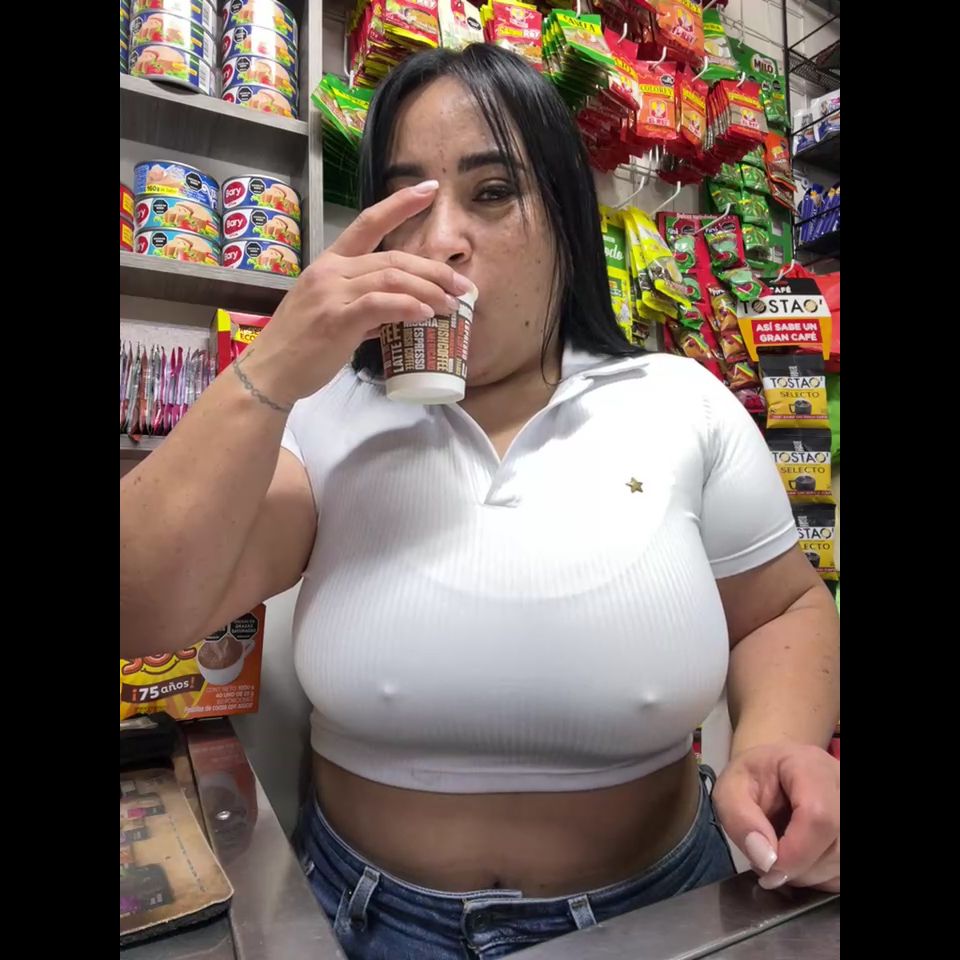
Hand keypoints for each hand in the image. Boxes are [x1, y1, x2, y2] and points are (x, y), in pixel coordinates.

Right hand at [239, 180, 475, 404]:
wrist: (269, 372)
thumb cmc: (300, 347)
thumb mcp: (332, 317)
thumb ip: (365, 309)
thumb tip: (397, 313)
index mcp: (329, 263)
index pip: (368, 222)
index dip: (400, 204)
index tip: (430, 190)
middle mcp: (331, 271)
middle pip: (393, 257)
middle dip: (433, 270)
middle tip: (461, 285)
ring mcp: (332, 292)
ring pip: (391, 278)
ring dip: (428, 290)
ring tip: (451, 304)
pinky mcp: (336, 318)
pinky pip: (380, 304)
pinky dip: (408, 307)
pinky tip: (425, 315)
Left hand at [712, 742, 839, 891]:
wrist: (773, 772)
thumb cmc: (752, 778)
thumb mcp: (729, 790)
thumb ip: (740, 820)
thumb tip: (766, 860)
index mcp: (811, 767)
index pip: (819, 817)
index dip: (795, 853)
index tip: (766, 866)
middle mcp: (843, 787)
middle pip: (836, 845)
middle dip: (797, 867)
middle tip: (766, 861)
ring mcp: (852, 812)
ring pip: (842, 863)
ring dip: (807, 875)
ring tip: (778, 857)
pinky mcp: (854, 837)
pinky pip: (842, 872)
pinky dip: (819, 877)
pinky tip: (798, 861)